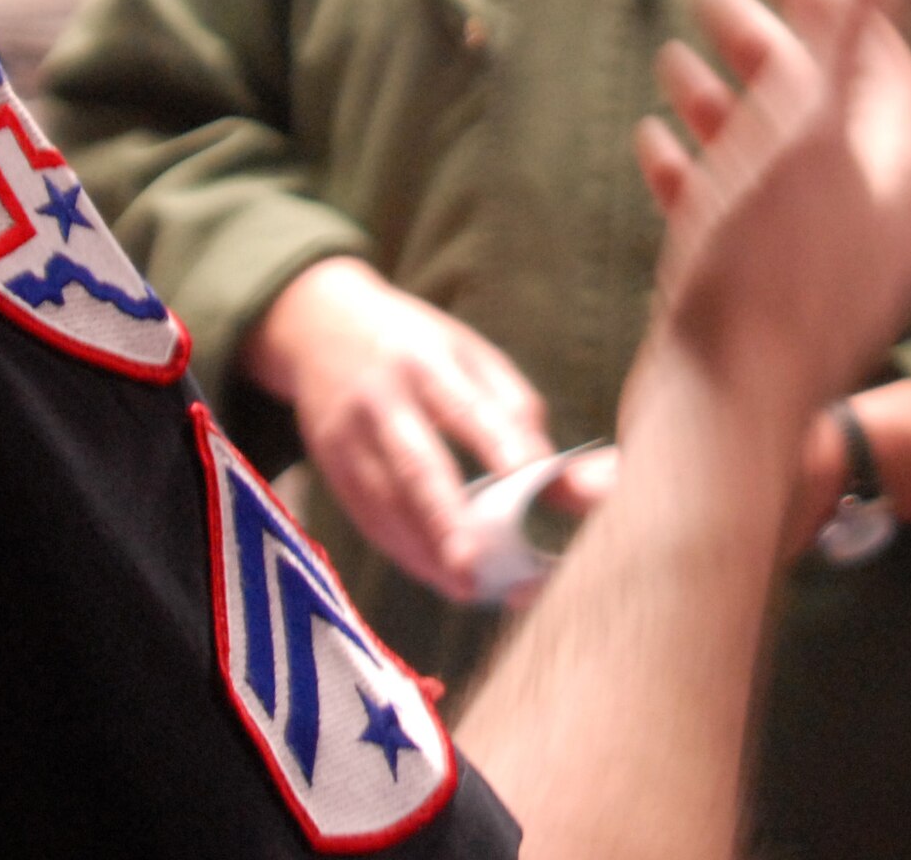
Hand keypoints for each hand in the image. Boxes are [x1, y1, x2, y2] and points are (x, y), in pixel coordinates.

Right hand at [241, 258, 554, 598]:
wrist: (318, 323)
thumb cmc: (418, 346)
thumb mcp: (469, 357)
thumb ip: (523, 417)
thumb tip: (592, 485)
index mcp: (428, 359)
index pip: (466, 405)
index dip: (497, 441)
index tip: (531, 476)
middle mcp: (383, 397)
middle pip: (416, 463)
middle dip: (445, 516)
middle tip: (476, 564)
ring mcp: (348, 434)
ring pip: (387, 503)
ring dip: (427, 551)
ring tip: (469, 588)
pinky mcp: (330, 465)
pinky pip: (368, 518)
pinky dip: (405, 552)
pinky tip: (439, 575)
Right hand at [631, 0, 910, 428]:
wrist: (718, 417)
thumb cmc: (761, 273)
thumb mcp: (806, 127)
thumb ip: (857, 23)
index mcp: (900, 171)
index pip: (877, 50)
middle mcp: (877, 215)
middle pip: (822, 100)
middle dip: (762, 41)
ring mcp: (825, 262)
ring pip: (777, 156)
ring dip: (725, 101)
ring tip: (669, 62)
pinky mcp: (773, 298)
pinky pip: (743, 213)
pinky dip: (703, 171)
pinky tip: (656, 147)